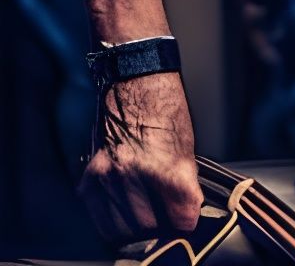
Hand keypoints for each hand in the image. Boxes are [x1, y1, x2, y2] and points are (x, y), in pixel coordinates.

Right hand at [78, 72, 202, 243]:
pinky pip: (99, 218)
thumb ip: (184, 182)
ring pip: (123, 229)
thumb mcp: (186, 144)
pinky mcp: (90, 178)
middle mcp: (133, 174)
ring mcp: (108, 177)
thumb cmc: (165, 108)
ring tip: (148, 216)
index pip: (181, 217)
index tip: (187, 220)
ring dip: (137, 228)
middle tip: (167, 218)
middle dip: (162, 227)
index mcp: (164, 165)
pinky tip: (125, 213)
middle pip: (150, 228)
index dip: (187, 221)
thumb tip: (186, 211)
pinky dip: (113, 222)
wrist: (135, 81)